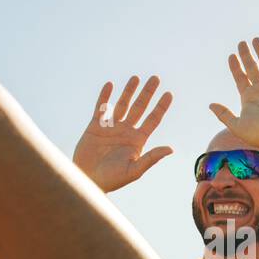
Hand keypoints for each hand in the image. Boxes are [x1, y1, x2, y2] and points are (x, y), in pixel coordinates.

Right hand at [72, 77, 172, 191]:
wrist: (88, 180)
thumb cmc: (112, 180)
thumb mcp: (134, 170)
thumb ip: (151, 158)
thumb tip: (170, 149)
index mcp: (137, 141)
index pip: (153, 120)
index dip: (161, 107)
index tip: (169, 94)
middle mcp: (126, 131)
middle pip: (139, 107)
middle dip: (147, 93)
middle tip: (155, 78)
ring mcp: (111, 128)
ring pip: (122, 105)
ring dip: (128, 91)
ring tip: (135, 78)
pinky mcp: (95, 127)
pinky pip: (101, 108)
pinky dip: (105, 97)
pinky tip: (110, 85)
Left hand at [208, 38, 258, 152]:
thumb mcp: (237, 126)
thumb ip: (224, 114)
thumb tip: (210, 104)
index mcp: (248, 97)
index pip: (240, 77)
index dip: (235, 67)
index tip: (231, 56)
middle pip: (251, 68)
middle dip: (246, 55)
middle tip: (241, 43)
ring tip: (255, 39)